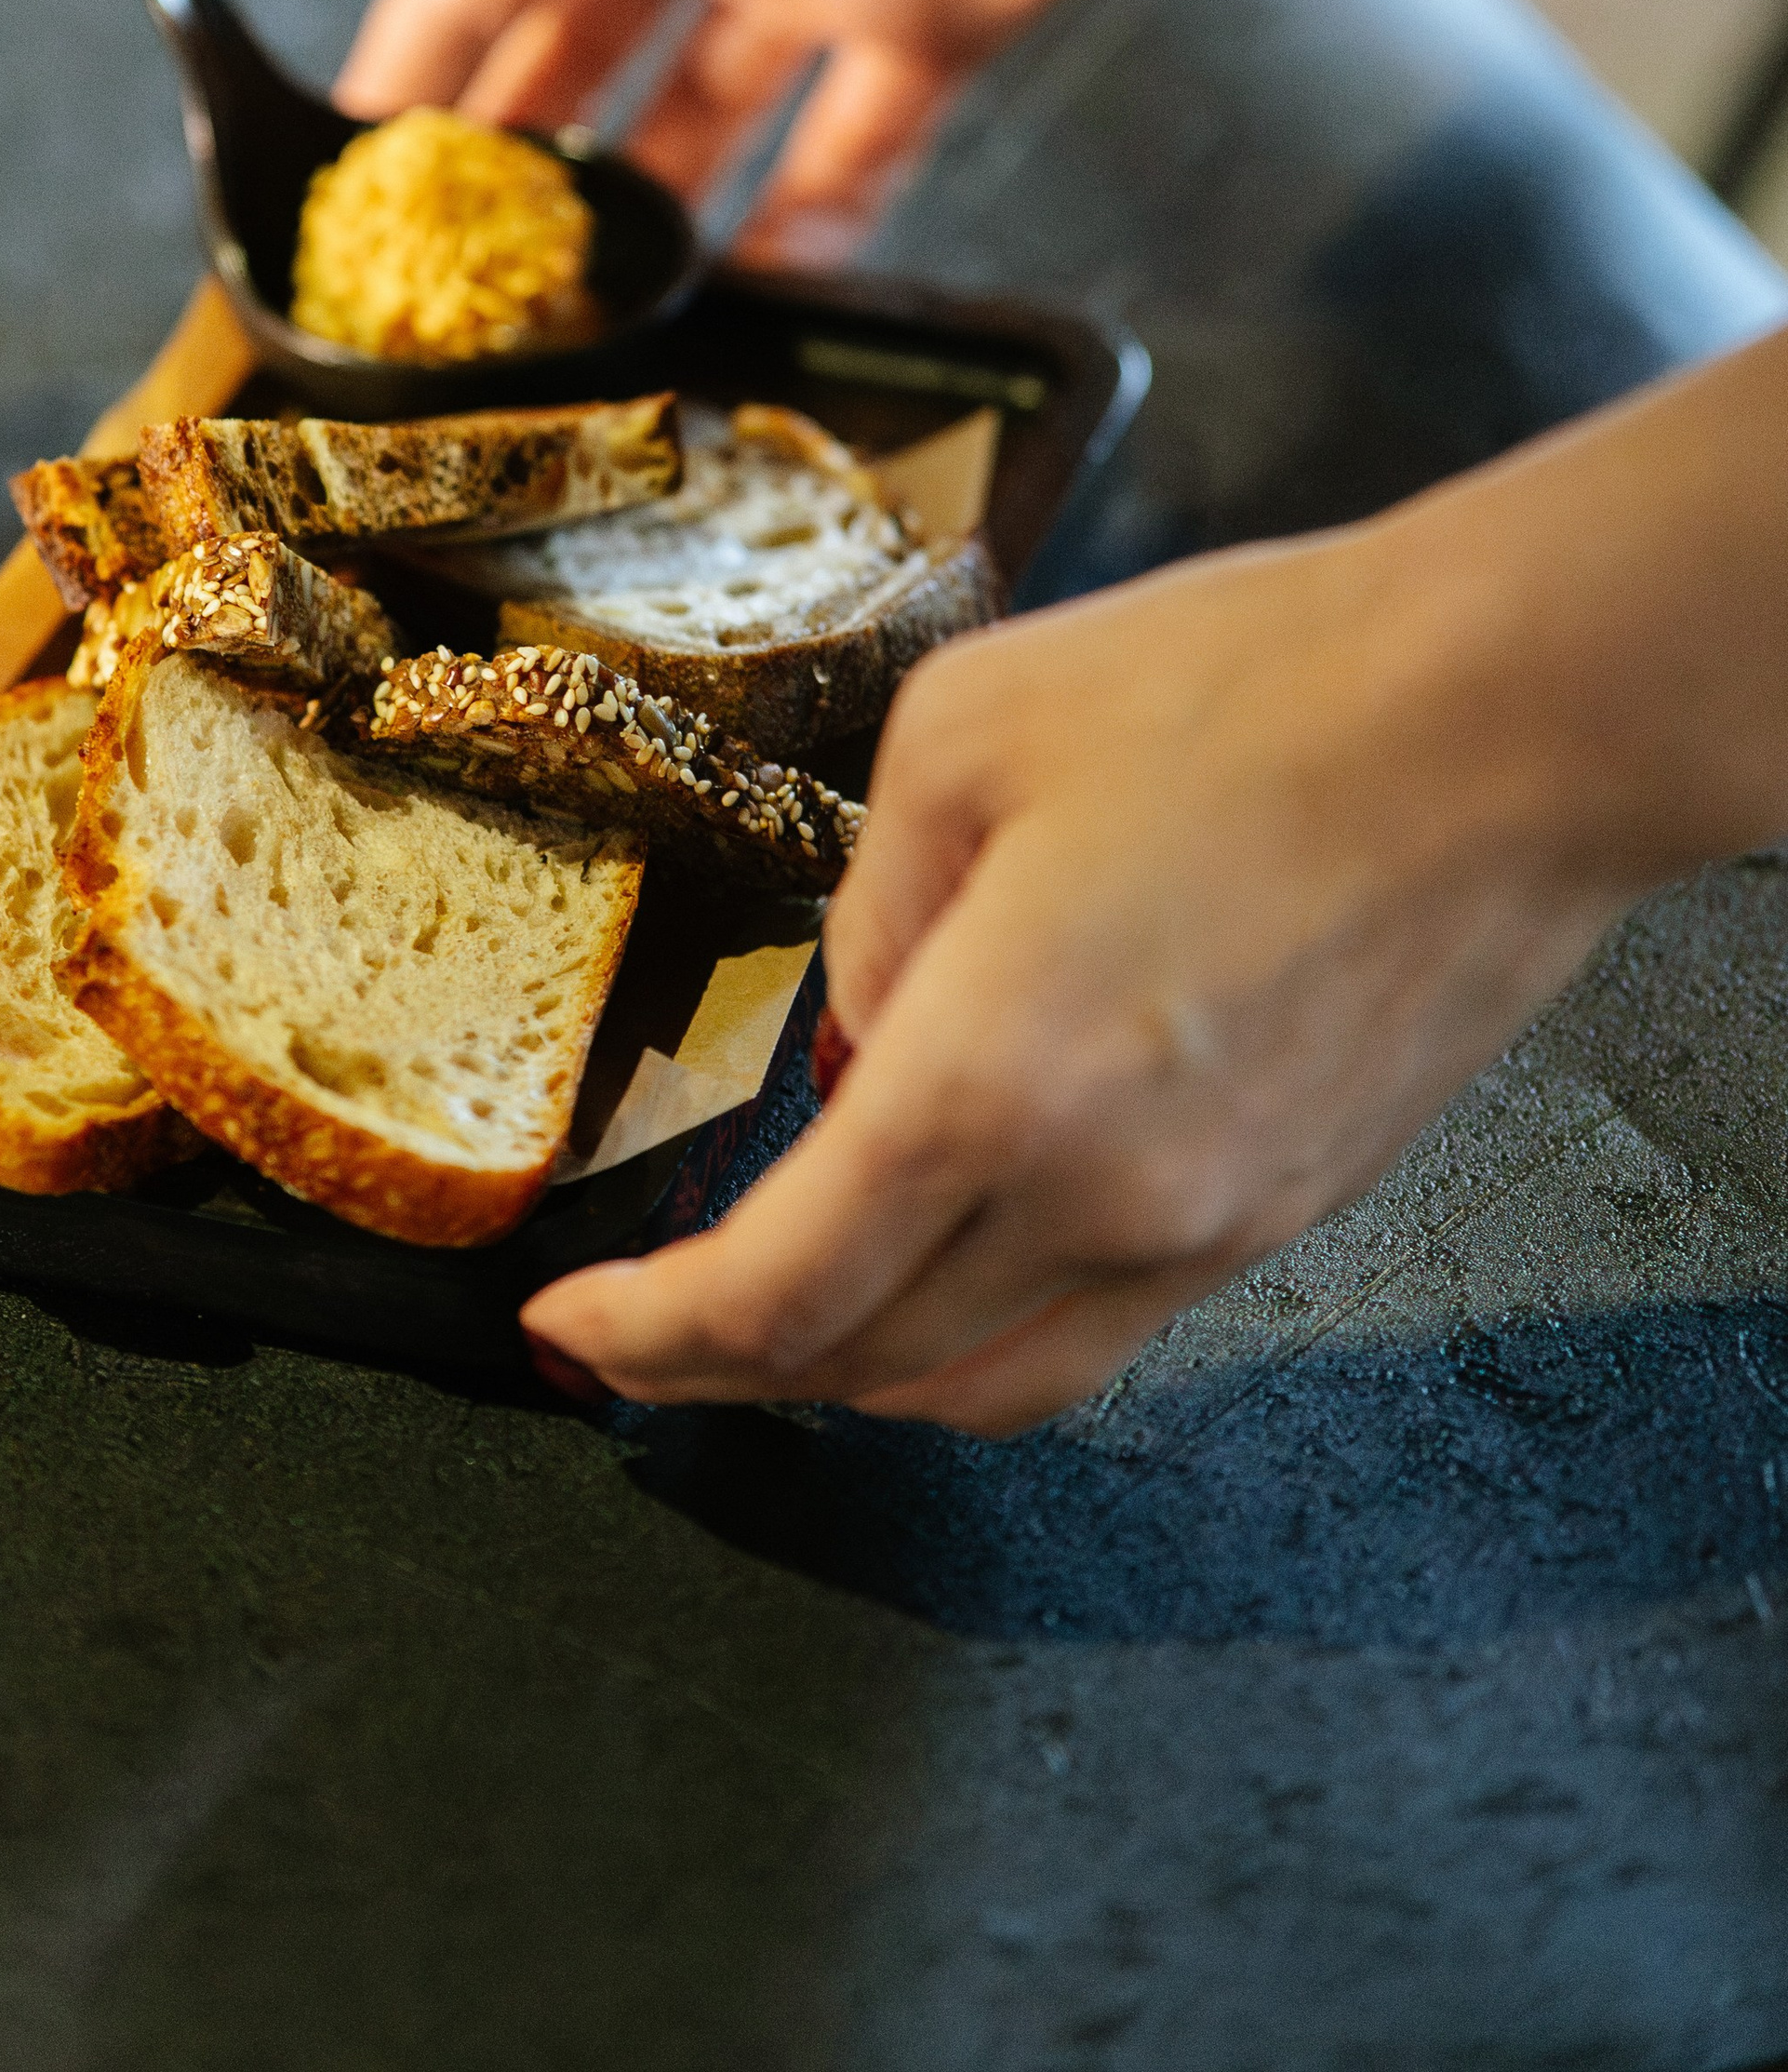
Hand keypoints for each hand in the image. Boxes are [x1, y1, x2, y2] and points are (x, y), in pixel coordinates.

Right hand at [340, 0, 1215, 262]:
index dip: (414, 67)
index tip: (353, 173)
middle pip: (573, 65)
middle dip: (511, 162)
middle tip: (454, 273)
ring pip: (698, 125)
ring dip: (642, 212)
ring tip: (586, 310)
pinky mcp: (932, 23)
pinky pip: (852, 155)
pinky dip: (804, 229)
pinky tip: (750, 292)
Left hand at [519, 518, 1635, 1432]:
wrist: (1506, 718)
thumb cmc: (1249, 691)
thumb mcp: (967, 734)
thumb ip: (869, 905)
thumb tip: (857, 1027)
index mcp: (984, 1084)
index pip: (771, 1294)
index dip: (646, 1339)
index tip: (566, 1331)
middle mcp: (1098, 1199)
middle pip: (865, 1365)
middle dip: (726, 1364)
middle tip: (646, 1326)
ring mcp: (1209, 1225)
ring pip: (992, 1380)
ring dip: (862, 1371)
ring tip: (785, 1318)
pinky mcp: (1290, 1208)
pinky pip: (1103, 1325)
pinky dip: (992, 1325)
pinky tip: (958, 1249)